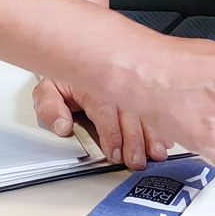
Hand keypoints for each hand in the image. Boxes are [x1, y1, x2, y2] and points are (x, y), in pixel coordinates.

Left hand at [32, 77, 170, 169]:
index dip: (111, 134)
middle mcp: (114, 84)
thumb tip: (62, 124)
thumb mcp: (47, 89)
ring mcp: (128, 86)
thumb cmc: (65, 77)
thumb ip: (49, 108)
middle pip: (128, 113)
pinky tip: (167, 137)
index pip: (104, 112)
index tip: (114, 154)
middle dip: (135, 140)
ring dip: (152, 133)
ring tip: (157, 152)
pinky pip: (153, 105)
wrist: (77, 54)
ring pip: (144, 109)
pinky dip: (162, 123)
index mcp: (92, 84)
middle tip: (137, 161)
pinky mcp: (137, 89)